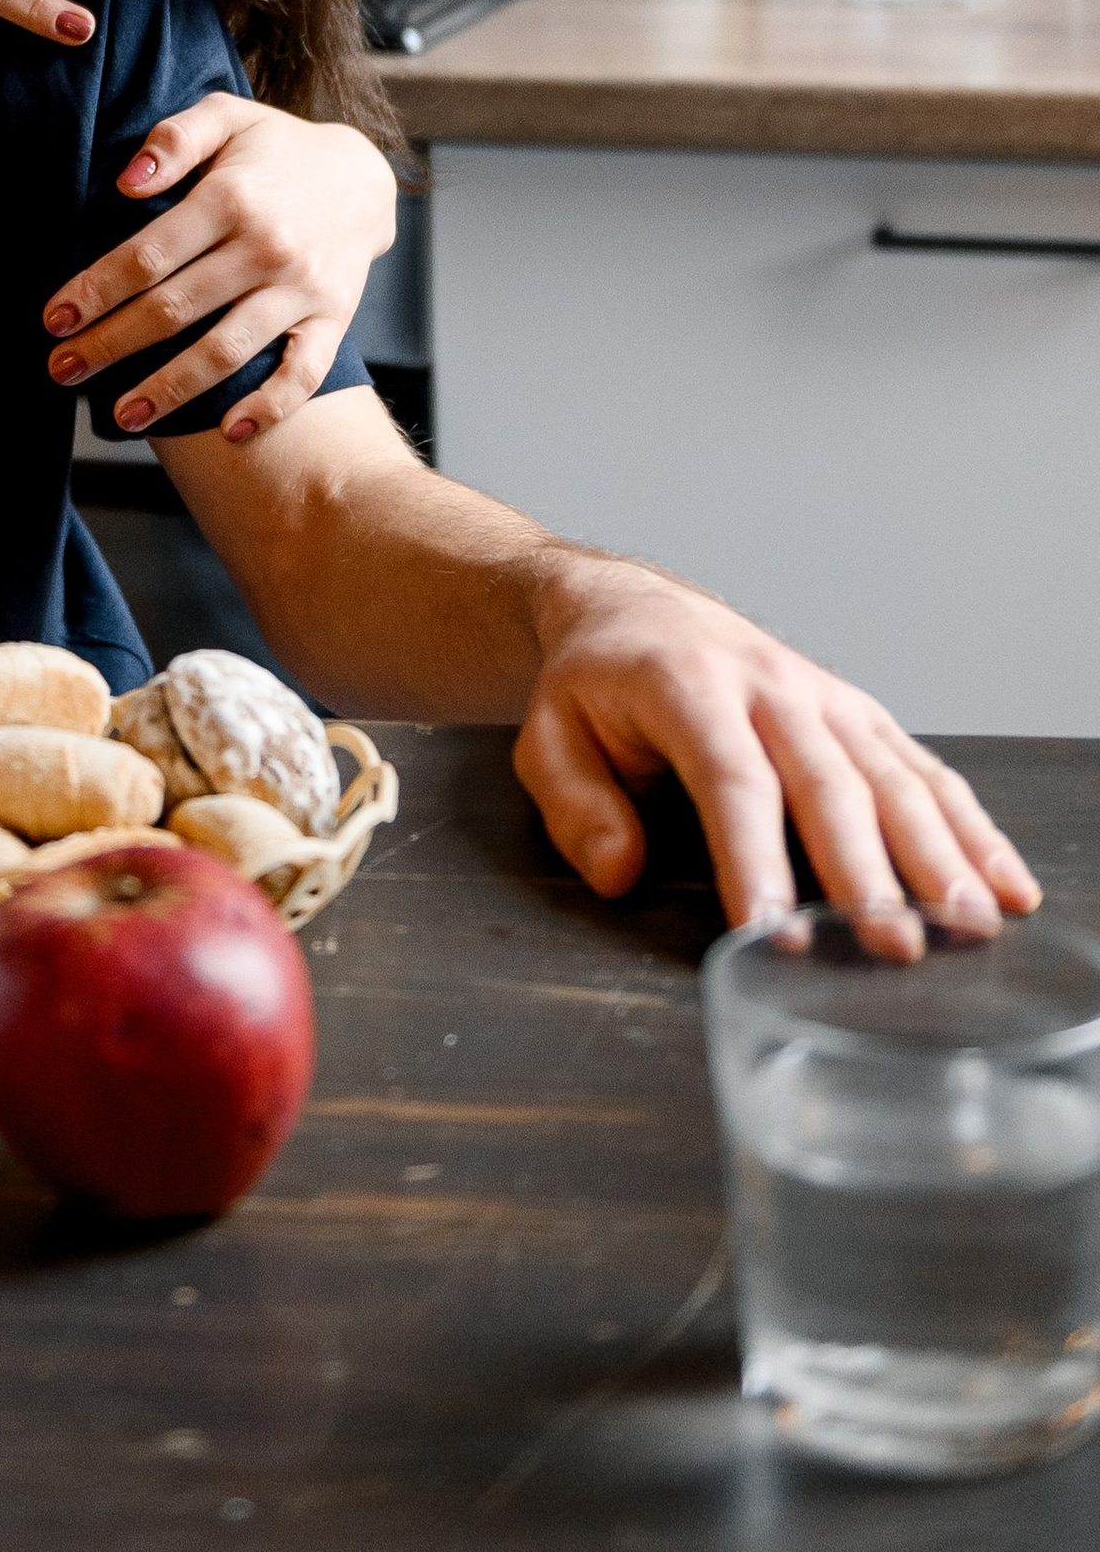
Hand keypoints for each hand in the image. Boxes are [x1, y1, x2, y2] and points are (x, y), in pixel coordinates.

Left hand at [40, 96, 398, 435]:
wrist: (363, 177)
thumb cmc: (275, 148)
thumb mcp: (226, 117)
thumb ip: (173, 139)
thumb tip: (126, 183)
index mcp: (232, 198)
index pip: (148, 255)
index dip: (95, 291)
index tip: (54, 319)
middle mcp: (267, 247)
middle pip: (175, 309)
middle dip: (111, 345)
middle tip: (62, 370)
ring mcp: (303, 289)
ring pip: (228, 350)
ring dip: (171, 388)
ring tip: (123, 416)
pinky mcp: (333, 319)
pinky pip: (303, 373)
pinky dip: (269, 407)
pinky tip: (229, 433)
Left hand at [518, 552, 1040, 945]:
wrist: (635, 608)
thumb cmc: (595, 683)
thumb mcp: (548, 734)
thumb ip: (574, 803)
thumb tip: (618, 871)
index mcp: (688, 686)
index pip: (731, 778)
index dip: (754, 856)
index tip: (772, 930)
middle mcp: (770, 686)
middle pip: (828, 783)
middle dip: (865, 869)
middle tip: (893, 944)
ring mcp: (825, 697)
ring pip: (891, 776)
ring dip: (936, 852)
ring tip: (968, 923)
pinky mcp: (860, 714)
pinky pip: (923, 769)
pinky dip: (971, 826)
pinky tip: (1004, 884)